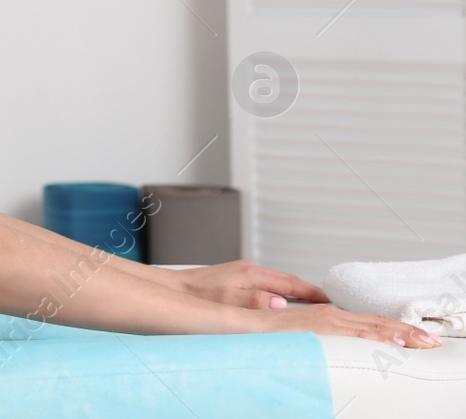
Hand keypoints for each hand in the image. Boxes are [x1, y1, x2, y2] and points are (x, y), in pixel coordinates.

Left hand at [169, 260, 329, 308]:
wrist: (173, 288)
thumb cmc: (196, 295)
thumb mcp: (226, 301)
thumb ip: (254, 301)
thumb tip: (281, 303)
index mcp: (251, 274)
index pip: (290, 283)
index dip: (313, 292)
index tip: (332, 300)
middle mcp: (249, 270)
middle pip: (288, 280)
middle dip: (310, 291)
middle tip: (330, 303)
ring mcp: (243, 273)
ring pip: (278, 282)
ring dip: (296, 292)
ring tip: (314, 304)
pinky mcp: (236, 278)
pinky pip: (267, 284)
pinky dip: (281, 292)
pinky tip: (283, 302)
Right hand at [245, 303, 441, 347]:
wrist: (228, 318)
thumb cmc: (251, 321)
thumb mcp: (283, 323)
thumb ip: (301, 325)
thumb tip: (313, 322)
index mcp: (321, 315)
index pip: (364, 323)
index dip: (390, 329)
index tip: (412, 337)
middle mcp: (326, 316)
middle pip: (374, 324)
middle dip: (406, 332)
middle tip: (430, 340)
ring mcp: (324, 322)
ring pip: (371, 328)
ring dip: (400, 334)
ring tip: (422, 341)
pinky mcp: (318, 330)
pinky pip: (356, 336)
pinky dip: (380, 338)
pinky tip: (395, 344)